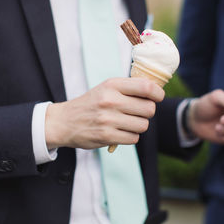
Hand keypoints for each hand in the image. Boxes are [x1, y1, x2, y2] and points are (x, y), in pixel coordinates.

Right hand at [45, 78, 164, 149]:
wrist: (64, 122)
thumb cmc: (91, 103)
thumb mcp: (106, 88)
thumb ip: (129, 88)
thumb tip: (157, 92)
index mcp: (112, 85)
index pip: (146, 87)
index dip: (158, 93)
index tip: (157, 97)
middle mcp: (110, 101)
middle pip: (149, 109)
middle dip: (147, 112)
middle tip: (138, 112)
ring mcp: (108, 120)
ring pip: (143, 125)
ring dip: (139, 126)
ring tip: (127, 122)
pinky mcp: (107, 136)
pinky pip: (134, 138)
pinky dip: (130, 136)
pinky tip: (121, 131)